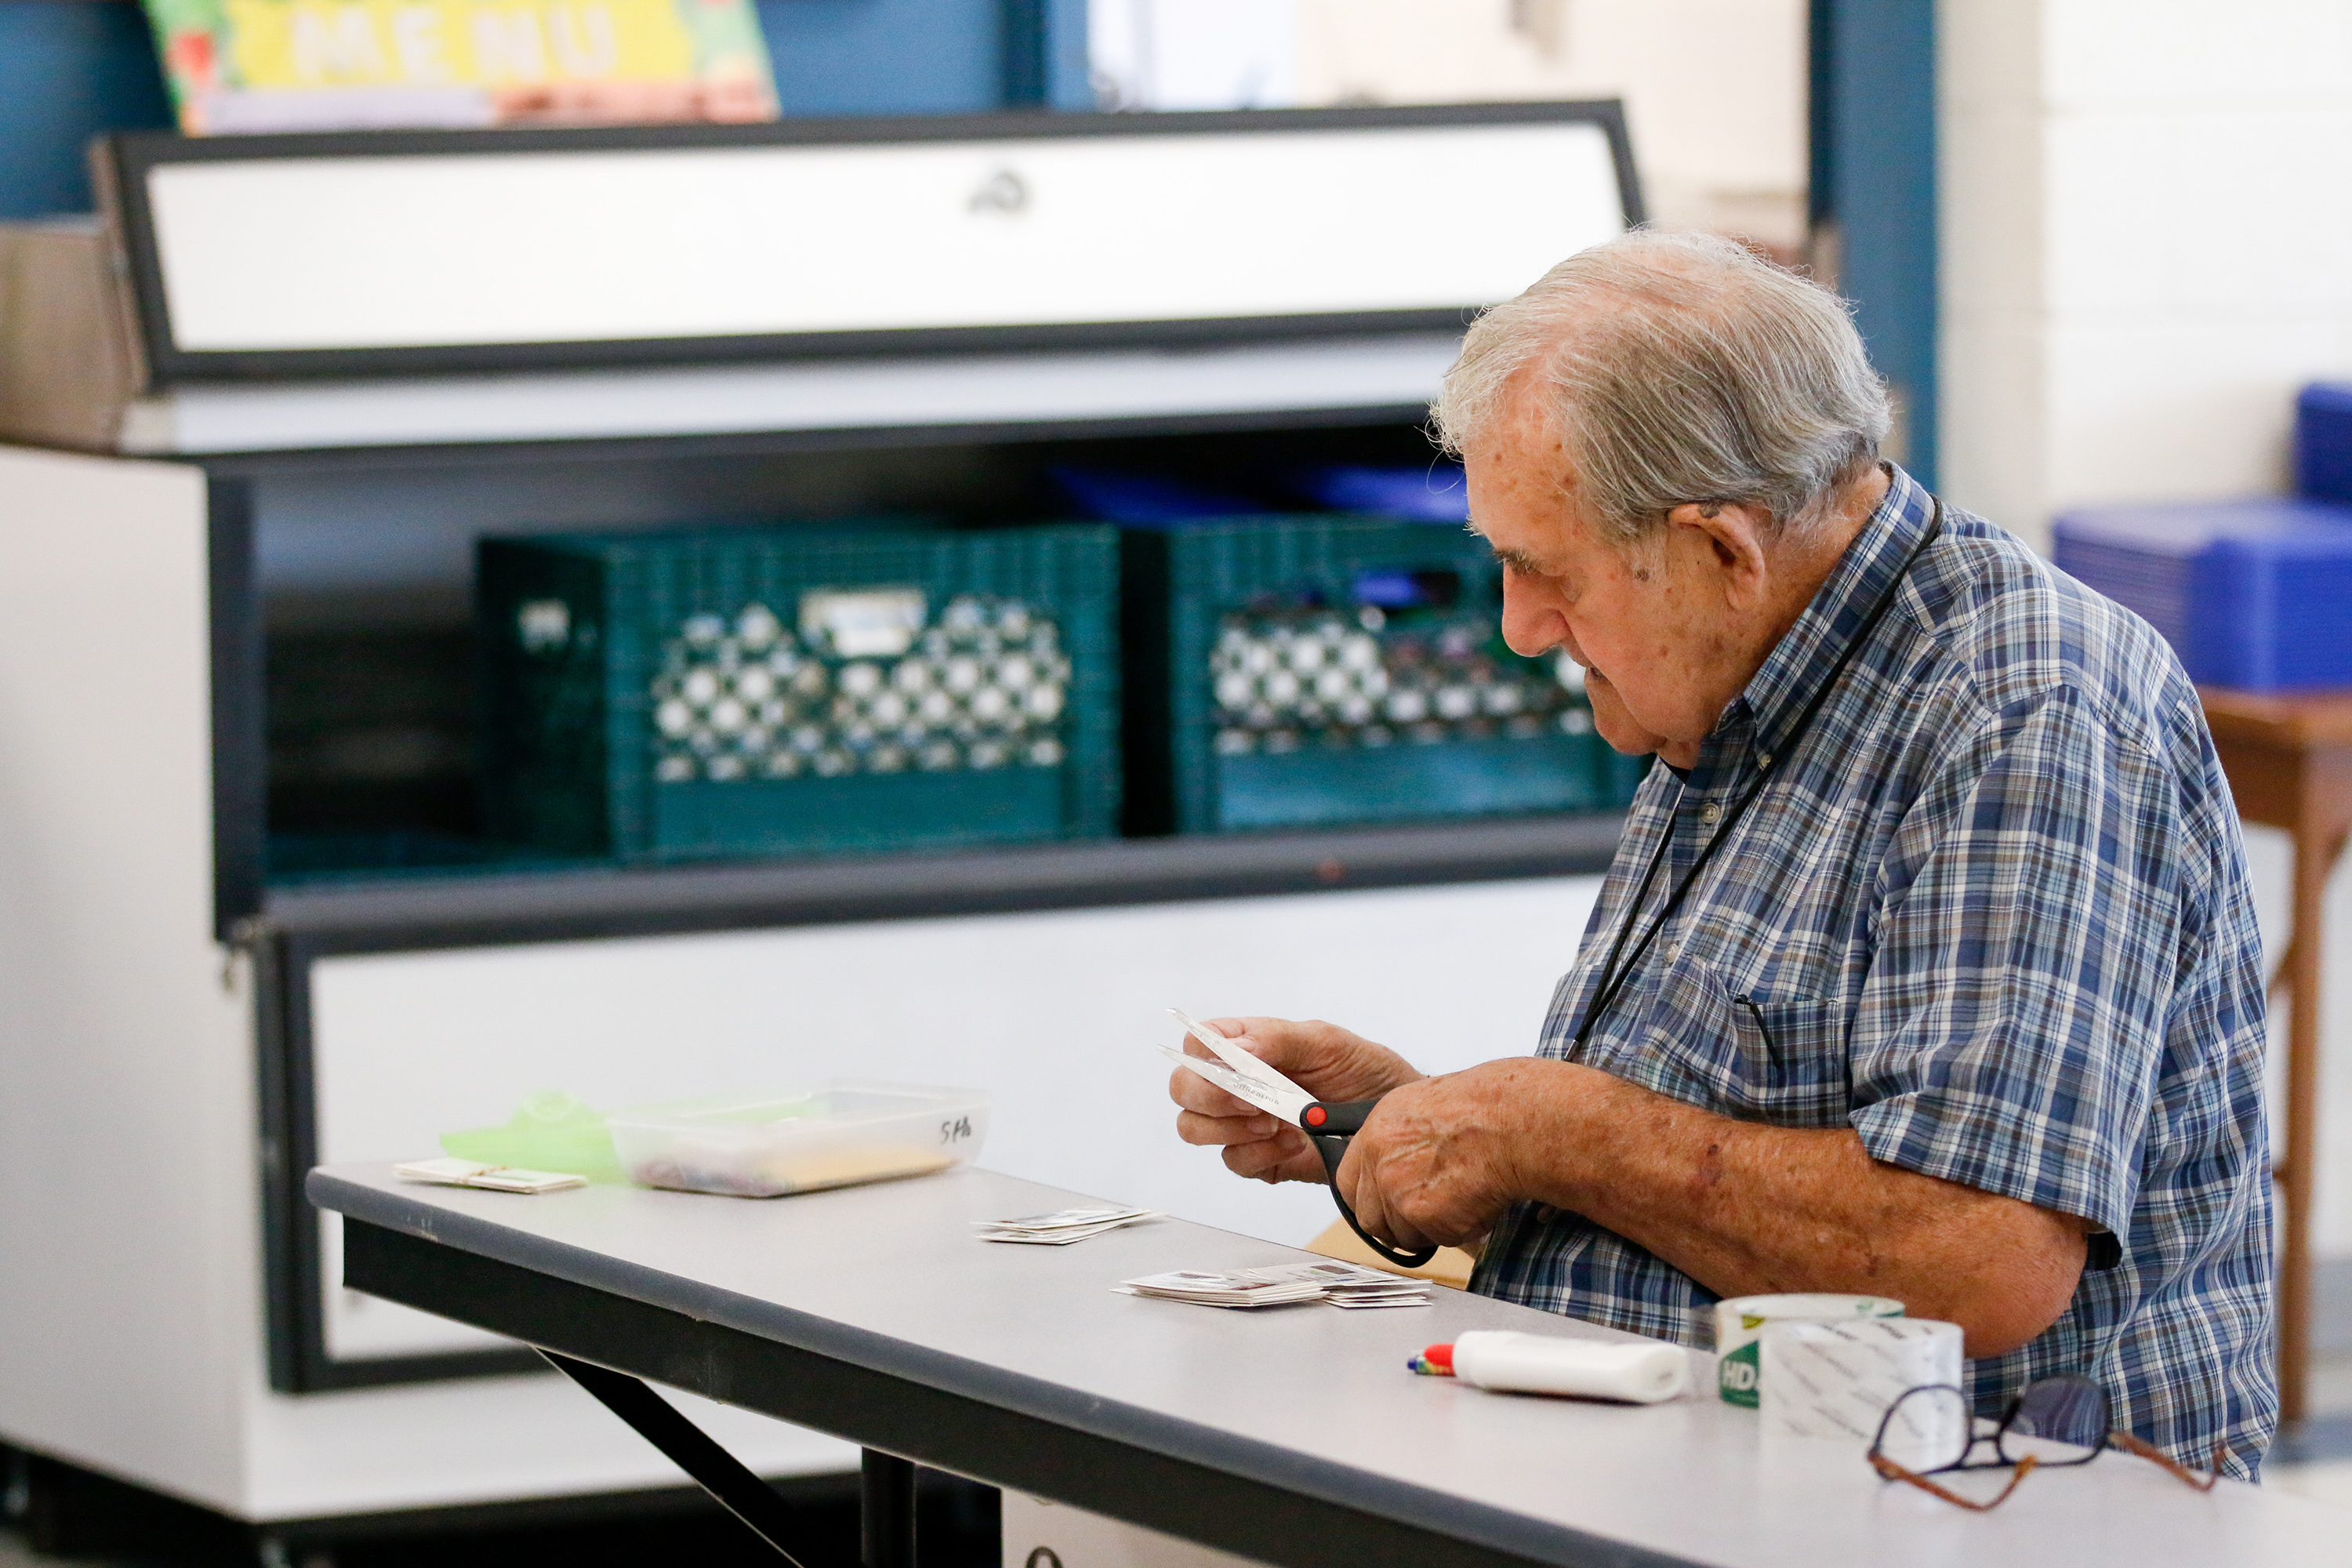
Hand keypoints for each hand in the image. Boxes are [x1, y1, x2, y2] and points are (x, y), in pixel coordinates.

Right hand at [1167, 1016, 1420, 1185]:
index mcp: (1248, 1045)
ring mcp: (1244, 1123)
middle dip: (1209, 1097)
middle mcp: (1238, 1083)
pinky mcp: (1259, 1159)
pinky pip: (1234, 1162)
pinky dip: (1260, 1154)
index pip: (1198, 1043)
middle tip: (1251, 1103)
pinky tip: (1293, 1143)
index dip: (1202, 1056)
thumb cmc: (1364, 1073)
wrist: (1397, 1124)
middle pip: (1184, 1089)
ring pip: (1193, 1128)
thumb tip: (1236, 1051)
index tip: (1235, 1070)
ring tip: (1275, 1123)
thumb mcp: (1328, 1042)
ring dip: (1230, 1128)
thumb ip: (1277, 1039)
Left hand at [1333, 1058, 1573, 1251]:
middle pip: (1370, 1219)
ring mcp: (1397, 1192)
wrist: (1510, 1123)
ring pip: (1403, 1234)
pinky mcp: (1422, 1217)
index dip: (1368, 1199)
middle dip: (1397, 1223)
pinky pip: (1434, 1240)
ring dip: (1430, 1227)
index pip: (1347, 1184)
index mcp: (1375, 1132)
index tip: (1384, 1205)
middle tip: (1427, 1212)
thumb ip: (1395, 1142)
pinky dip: (1455, 1231)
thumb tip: (1385, 1166)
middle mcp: (1378, 1163)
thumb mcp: (1420, 1110)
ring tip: (1459, 1196)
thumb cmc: (1480, 1112)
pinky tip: (1473, 1202)